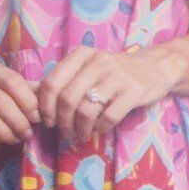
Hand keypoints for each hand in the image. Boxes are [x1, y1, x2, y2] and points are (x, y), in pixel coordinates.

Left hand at [38, 45, 182, 146]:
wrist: (155, 67)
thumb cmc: (114, 71)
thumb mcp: (89, 67)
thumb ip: (65, 79)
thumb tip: (33, 99)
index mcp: (81, 55)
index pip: (52, 82)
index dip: (45, 106)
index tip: (48, 121)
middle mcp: (98, 62)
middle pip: (67, 99)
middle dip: (62, 122)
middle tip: (66, 132)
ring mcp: (117, 76)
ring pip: (86, 110)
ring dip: (80, 129)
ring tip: (82, 134)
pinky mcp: (134, 92)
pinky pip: (108, 117)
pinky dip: (100, 128)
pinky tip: (99, 129)